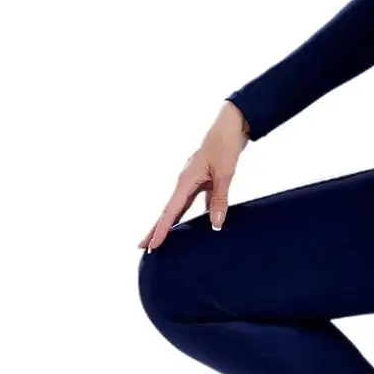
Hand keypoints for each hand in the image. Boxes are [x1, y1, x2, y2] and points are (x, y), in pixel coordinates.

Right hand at [139, 100, 249, 251]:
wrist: (230, 126)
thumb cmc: (225, 146)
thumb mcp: (224, 174)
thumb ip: (219, 200)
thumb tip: (215, 225)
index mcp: (185, 180)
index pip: (170, 211)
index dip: (162, 229)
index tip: (152, 245)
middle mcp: (184, 182)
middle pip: (168, 211)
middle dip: (156, 229)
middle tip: (143, 247)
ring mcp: (192, 181)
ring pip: (178, 207)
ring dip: (170, 223)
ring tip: (161, 240)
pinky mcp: (202, 180)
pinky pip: (192, 202)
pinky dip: (189, 215)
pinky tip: (192, 226)